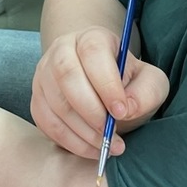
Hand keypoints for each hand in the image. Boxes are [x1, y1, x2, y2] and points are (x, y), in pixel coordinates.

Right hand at [30, 27, 169, 158]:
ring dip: (83, 131)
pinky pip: (47, 123)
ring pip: (56, 103)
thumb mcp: (149, 81)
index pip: (93, 52)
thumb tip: (127, 108)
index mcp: (90, 38)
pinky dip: (71, 142)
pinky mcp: (37, 100)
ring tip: (108, 145)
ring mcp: (44, 75)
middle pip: (67, 75)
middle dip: (91, 111)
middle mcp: (61, 51)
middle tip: (112, 133)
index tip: (121, 111)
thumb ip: (146, 91)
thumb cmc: (127, 81)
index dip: (106, 83)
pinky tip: (92, 148)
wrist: (101, 86)